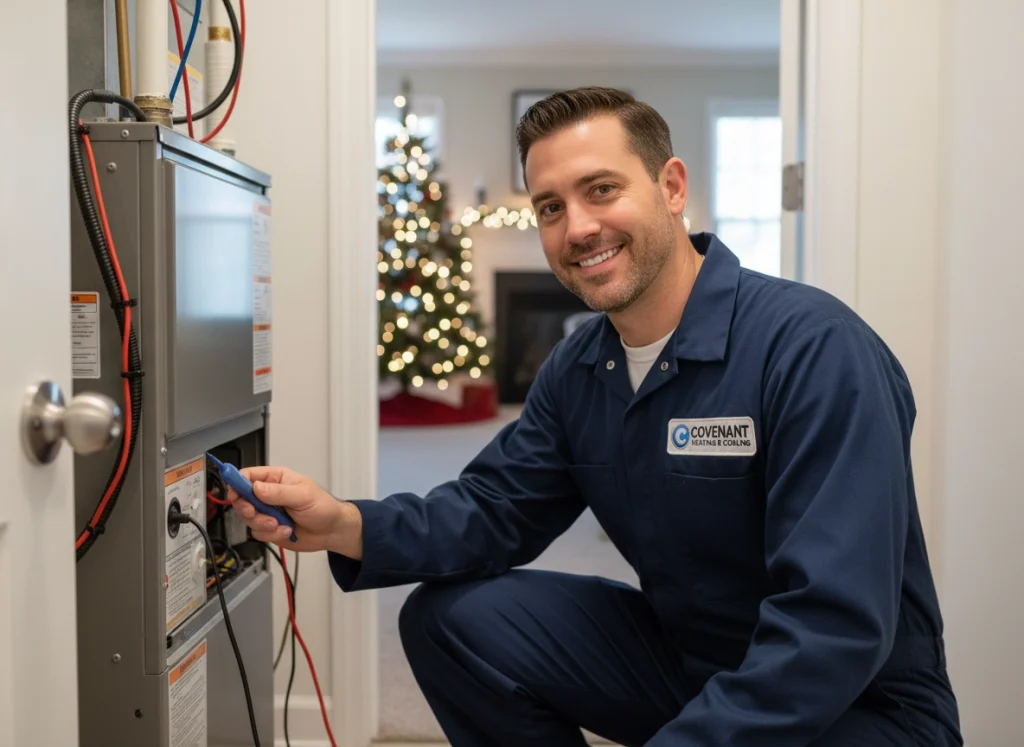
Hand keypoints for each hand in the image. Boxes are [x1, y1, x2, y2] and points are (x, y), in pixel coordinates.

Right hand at [225, 466, 362, 557]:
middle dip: (247, 508)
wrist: (332, 531)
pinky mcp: (269, 528)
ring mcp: (268, 512)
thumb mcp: (303, 496)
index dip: (237, 483)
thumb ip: (279, 492)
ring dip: (263, 524)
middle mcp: (268, 494)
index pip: (248, 476)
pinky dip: (271, 535)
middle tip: (256, 513)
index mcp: (276, 479)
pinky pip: (258, 533)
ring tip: (281, 524)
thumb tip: (256, 488)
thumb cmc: (323, 507)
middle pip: (242, 499)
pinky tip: (286, 531)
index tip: (235, 494)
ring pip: (248, 518)